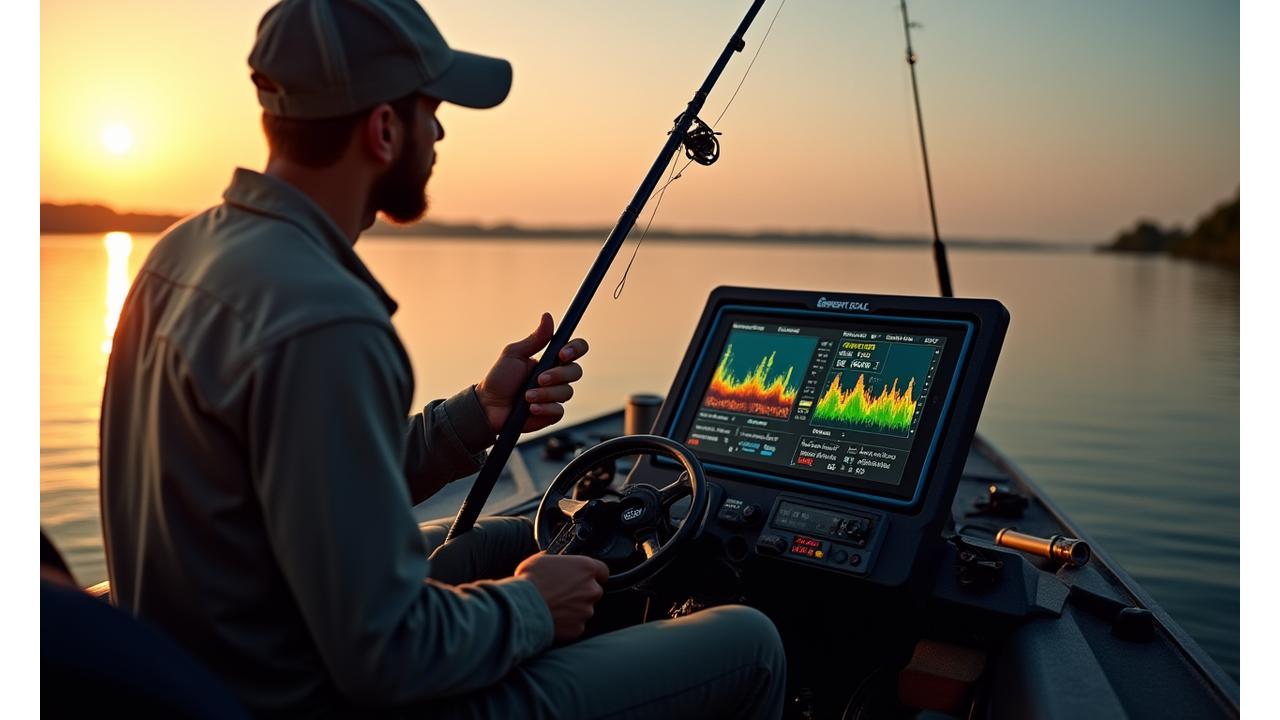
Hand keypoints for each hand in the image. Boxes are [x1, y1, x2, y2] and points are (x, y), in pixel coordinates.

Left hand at [475, 312, 589, 432]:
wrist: (488, 407)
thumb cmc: (500, 378)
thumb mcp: (514, 354)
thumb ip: (534, 339)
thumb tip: (547, 316)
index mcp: (551, 359)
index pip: (576, 349)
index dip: (575, 349)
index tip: (561, 354)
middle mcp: (557, 376)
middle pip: (576, 371)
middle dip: (558, 375)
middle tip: (539, 379)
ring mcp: (555, 395)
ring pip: (567, 392)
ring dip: (545, 394)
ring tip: (526, 397)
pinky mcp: (552, 413)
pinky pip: (559, 410)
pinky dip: (545, 408)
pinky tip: (531, 408)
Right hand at [515, 552, 608, 642]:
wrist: (521, 608)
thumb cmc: (530, 581)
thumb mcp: (542, 559)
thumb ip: (558, 561)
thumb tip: (557, 562)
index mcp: (586, 568)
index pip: (602, 570)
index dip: (593, 574)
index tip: (583, 577)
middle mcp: (591, 590)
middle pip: (593, 591)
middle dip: (581, 593)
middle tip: (562, 593)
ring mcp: (586, 611)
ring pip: (584, 609)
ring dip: (573, 609)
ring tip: (554, 606)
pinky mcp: (578, 628)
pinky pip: (575, 625)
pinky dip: (567, 624)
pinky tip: (553, 618)